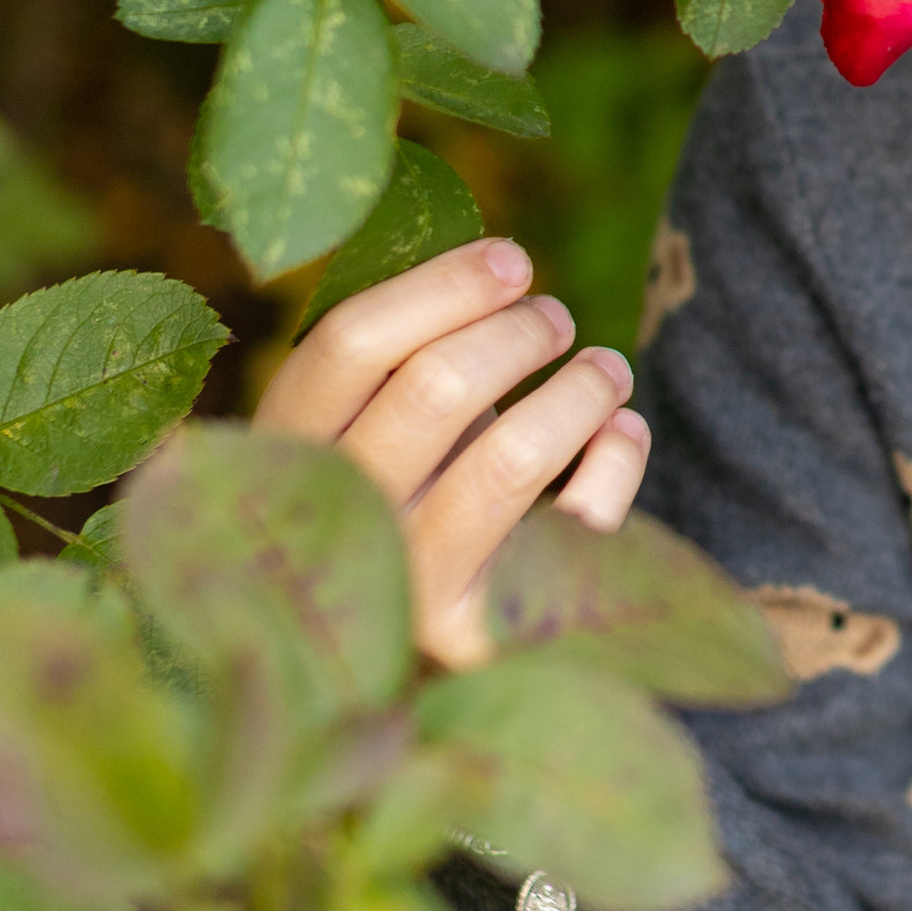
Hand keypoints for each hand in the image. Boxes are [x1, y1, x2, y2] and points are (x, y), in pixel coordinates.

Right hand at [256, 236, 649, 669]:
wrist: (399, 651)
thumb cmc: (404, 490)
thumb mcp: (373, 425)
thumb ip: (403, 357)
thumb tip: (504, 264)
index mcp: (289, 456)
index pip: (348, 343)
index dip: (443, 286)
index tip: (514, 259)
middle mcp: (338, 527)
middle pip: (435, 385)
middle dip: (520, 331)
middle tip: (556, 318)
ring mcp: (407, 594)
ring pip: (510, 458)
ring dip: (581, 389)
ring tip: (606, 368)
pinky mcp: (485, 642)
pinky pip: (576, 529)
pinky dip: (616, 462)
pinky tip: (621, 430)